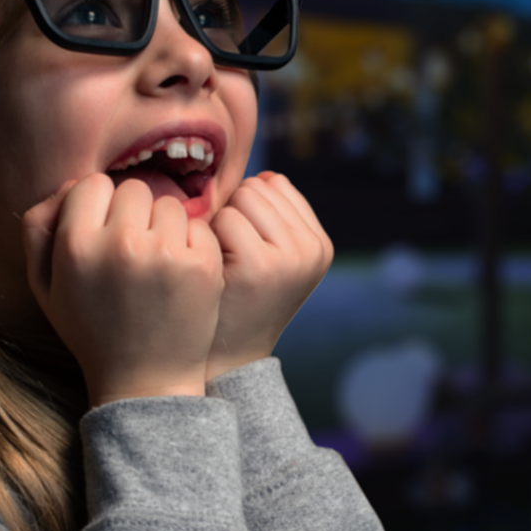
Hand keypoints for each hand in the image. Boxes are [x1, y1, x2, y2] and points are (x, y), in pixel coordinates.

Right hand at [22, 174, 223, 406]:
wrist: (144, 382)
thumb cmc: (91, 328)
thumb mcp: (44, 284)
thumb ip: (39, 227)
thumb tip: (69, 185)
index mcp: (76, 246)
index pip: (91, 183)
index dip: (96, 205)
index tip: (102, 232)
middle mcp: (120, 244)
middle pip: (132, 189)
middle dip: (132, 213)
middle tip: (130, 251)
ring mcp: (165, 253)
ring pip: (168, 203)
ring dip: (163, 226)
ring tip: (155, 264)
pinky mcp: (203, 264)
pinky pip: (198, 225)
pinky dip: (191, 244)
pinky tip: (179, 273)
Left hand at [205, 172, 332, 381]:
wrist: (225, 356)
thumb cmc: (238, 296)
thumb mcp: (271, 254)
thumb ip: (272, 214)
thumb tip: (264, 174)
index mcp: (320, 244)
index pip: (275, 184)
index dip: (248, 208)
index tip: (245, 245)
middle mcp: (313, 250)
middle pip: (257, 186)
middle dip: (235, 212)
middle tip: (231, 255)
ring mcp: (290, 258)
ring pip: (242, 197)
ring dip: (222, 222)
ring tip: (226, 261)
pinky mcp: (261, 266)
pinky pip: (225, 218)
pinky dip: (211, 237)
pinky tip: (217, 269)